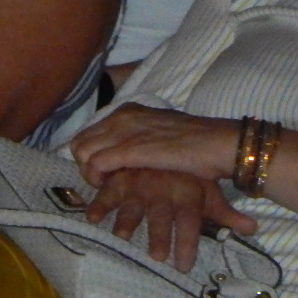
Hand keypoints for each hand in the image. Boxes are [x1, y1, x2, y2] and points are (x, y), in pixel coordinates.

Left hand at [72, 103, 237, 185]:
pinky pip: (96, 164)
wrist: (217, 144)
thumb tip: (120, 154)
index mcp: (128, 110)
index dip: (91, 155)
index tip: (106, 172)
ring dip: (90, 173)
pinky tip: (113, 187)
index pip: (88, 132)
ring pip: (83, 152)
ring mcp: (126, 131)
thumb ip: (136, 138)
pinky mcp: (130, 149)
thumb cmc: (193, 143)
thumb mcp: (158, 133)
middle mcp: (123, 116)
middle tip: (105, 181)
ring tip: (109, 185)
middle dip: (86, 165)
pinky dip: (98, 178)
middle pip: (80, 142)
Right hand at [84, 167, 256, 272]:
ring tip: (121, 236)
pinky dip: (99, 203)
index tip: (182, 266)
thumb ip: (225, 214)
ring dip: (126, 220)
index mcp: (187, 193)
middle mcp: (164, 190)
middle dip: (159, 236)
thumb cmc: (193, 171)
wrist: (177, 136)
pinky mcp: (123, 176)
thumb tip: (253, 228)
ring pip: (133, 203)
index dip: (187, 243)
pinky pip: (108, 190)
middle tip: (157, 257)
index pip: (190, 220)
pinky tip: (92, 218)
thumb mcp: (210, 192)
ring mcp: (142, 182)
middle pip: (162, 215)